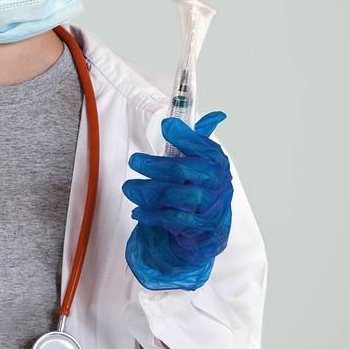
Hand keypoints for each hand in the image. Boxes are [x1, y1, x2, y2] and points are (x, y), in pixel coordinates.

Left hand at [121, 110, 233, 290]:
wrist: (209, 228)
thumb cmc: (198, 189)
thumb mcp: (197, 163)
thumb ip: (190, 141)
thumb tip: (178, 121)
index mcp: (216, 161)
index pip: (202, 146)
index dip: (184, 136)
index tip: (166, 127)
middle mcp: (218, 182)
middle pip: (182, 170)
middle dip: (154, 165)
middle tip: (135, 161)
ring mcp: (211, 205)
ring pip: (175, 195)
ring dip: (148, 191)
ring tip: (130, 188)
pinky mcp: (201, 226)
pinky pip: (173, 219)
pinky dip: (152, 214)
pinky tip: (138, 210)